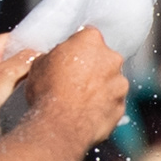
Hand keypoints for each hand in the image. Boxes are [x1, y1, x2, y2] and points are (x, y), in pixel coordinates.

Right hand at [23, 27, 128, 148]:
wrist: (61, 125)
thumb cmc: (48, 92)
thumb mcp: (39, 64)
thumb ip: (55, 56)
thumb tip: (57, 59)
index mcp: (90, 41)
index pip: (87, 35)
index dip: (77, 47)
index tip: (69, 57)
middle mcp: (111, 58)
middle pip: (102, 58)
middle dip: (91, 66)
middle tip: (73, 79)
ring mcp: (120, 83)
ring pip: (110, 81)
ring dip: (99, 87)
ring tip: (78, 99)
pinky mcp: (122, 106)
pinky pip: (112, 102)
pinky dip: (103, 106)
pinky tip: (86, 113)